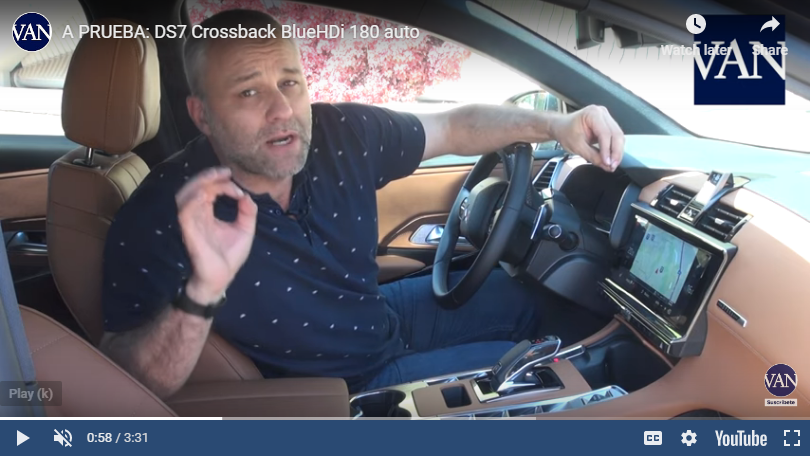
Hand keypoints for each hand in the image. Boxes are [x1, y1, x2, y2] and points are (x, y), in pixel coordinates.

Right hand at [175, 167, 257, 303]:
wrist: (221, 279)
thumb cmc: (229, 257)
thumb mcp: (244, 230)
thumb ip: (247, 211)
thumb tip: (246, 194)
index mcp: (206, 213)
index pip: (209, 190)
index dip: (222, 183)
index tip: (238, 190)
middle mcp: (196, 215)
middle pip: (195, 187)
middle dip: (209, 175)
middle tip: (225, 172)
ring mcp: (190, 222)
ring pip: (186, 193)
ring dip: (200, 182)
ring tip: (217, 176)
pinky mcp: (188, 231)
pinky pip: (184, 210)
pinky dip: (193, 198)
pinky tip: (207, 194)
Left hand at [551, 105, 623, 171]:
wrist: (561, 127)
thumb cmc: (565, 132)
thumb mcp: (577, 147)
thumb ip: (592, 156)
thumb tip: (606, 165)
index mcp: (592, 114)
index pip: (605, 133)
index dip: (608, 150)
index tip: (608, 163)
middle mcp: (602, 113)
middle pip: (616, 134)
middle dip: (616, 152)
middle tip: (612, 166)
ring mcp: (606, 117)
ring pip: (618, 136)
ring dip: (617, 151)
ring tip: (612, 164)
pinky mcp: (608, 123)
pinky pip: (616, 137)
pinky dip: (615, 148)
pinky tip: (612, 158)